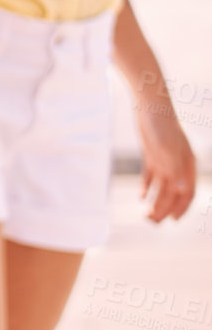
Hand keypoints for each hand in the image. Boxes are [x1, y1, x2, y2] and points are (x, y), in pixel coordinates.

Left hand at [135, 95, 196, 222]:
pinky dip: (147, 187)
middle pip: (174, 193)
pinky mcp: (152, 155)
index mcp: (187, 166)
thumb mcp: (168, 149)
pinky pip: (151, 176)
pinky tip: (141, 197)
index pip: (188, 192)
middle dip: (164, 209)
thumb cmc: (162, 127)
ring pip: (162, 187)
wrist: (149, 106)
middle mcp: (178, 165)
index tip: (172, 220)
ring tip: (145, 215)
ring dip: (155, 201)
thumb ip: (176, 169)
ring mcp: (165, 160)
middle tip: (151, 222)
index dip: (182, 207)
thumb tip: (182, 190)